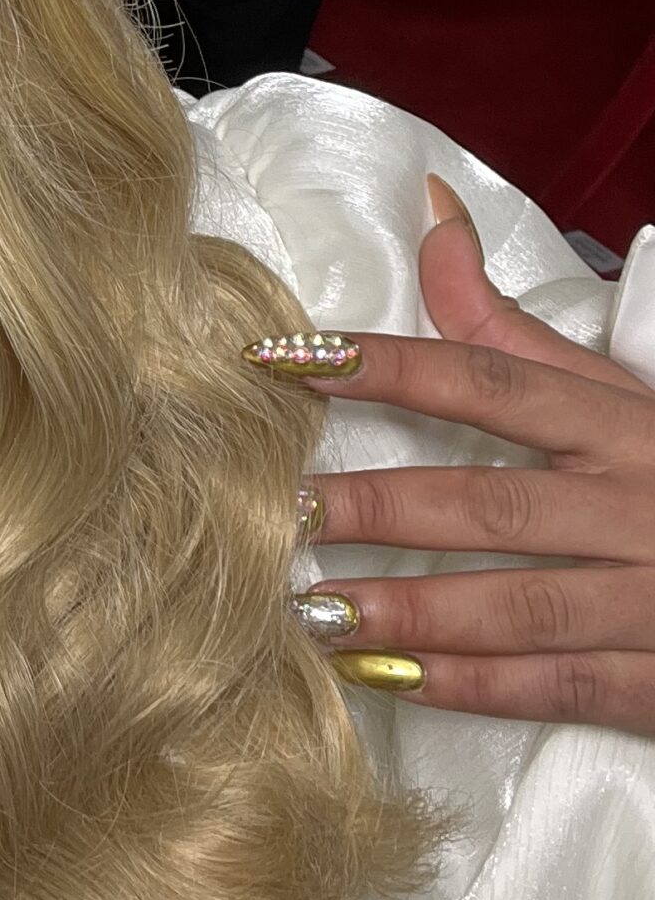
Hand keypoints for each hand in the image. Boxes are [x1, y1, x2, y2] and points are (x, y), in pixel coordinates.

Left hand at [287, 180, 654, 729]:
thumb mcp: (619, 390)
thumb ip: (509, 324)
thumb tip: (430, 212)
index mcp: (624, 423)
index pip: (487, 380)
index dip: (383, 365)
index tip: (282, 358)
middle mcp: (639, 502)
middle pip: (490, 501)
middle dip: (378, 507)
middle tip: (280, 508)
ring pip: (516, 604)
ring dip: (407, 610)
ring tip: (304, 609)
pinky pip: (556, 686)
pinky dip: (468, 686)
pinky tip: (385, 678)